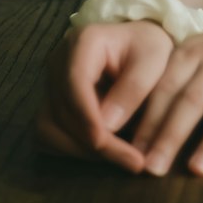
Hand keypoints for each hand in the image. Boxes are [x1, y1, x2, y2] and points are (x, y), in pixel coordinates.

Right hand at [35, 19, 173, 173]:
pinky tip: (105, 152)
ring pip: (49, 128)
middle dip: (94, 142)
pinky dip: (74, 149)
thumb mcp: (153, 59)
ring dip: (82, 150)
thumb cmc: (148, 48)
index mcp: (83, 41)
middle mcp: (59, 62)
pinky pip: (49, 135)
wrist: (140, 45)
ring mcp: (52, 84)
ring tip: (122, 158)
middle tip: (132, 161)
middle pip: (62, 112)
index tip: (107, 143)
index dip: (87, 117)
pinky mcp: (52, 104)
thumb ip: (134, 87)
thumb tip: (107, 126)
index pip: (75, 83)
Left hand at [128, 5, 202, 177]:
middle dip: (170, 136)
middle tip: (152, 169)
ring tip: (195, 170)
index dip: (147, 120)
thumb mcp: (198, 54)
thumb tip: (132, 129)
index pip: (165, 89)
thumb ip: (171, 83)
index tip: (130, 151)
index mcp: (194, 54)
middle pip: (191, 101)